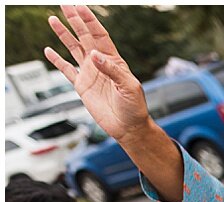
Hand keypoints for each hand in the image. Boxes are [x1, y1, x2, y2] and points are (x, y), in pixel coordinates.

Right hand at [45, 6, 150, 140]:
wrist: (129, 127)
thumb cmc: (135, 108)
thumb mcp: (129, 87)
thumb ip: (112, 70)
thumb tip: (95, 55)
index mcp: (114, 61)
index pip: (100, 35)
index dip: (90, 21)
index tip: (80, 7)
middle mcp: (100, 63)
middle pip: (85, 36)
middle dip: (75, 20)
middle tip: (64, 5)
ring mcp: (90, 73)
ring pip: (73, 48)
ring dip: (63, 34)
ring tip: (53, 20)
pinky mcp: (82, 86)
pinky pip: (66, 70)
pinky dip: (57, 60)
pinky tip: (48, 50)